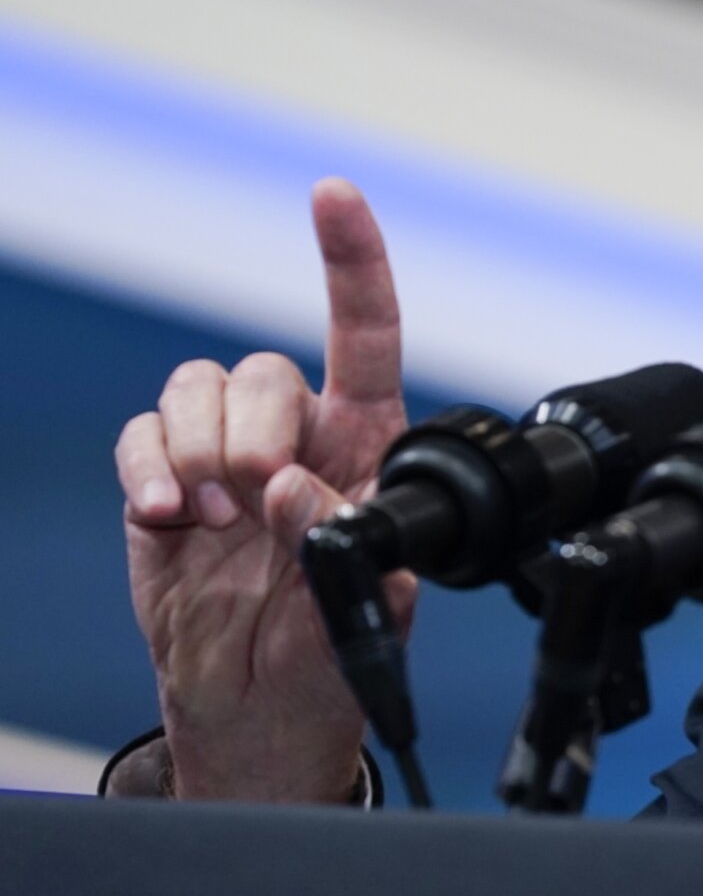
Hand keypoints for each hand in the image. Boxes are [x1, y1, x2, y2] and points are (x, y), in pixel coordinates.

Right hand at [114, 179, 414, 800]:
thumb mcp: (363, 607)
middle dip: (255, 432)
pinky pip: (142, 433)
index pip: (367, 337)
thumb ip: (337, 544)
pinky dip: (147, 472)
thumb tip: (291, 490)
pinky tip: (165, 520)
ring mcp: (225, 451)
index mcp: (367, 445)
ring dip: (200, 452)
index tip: (333, 194)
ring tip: (214, 520)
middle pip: (266, 369)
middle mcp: (298, 432)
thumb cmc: (329, 648)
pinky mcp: (163, 477)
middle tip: (256, 501)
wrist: (259, 701)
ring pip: (201, 388)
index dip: (353, 261)